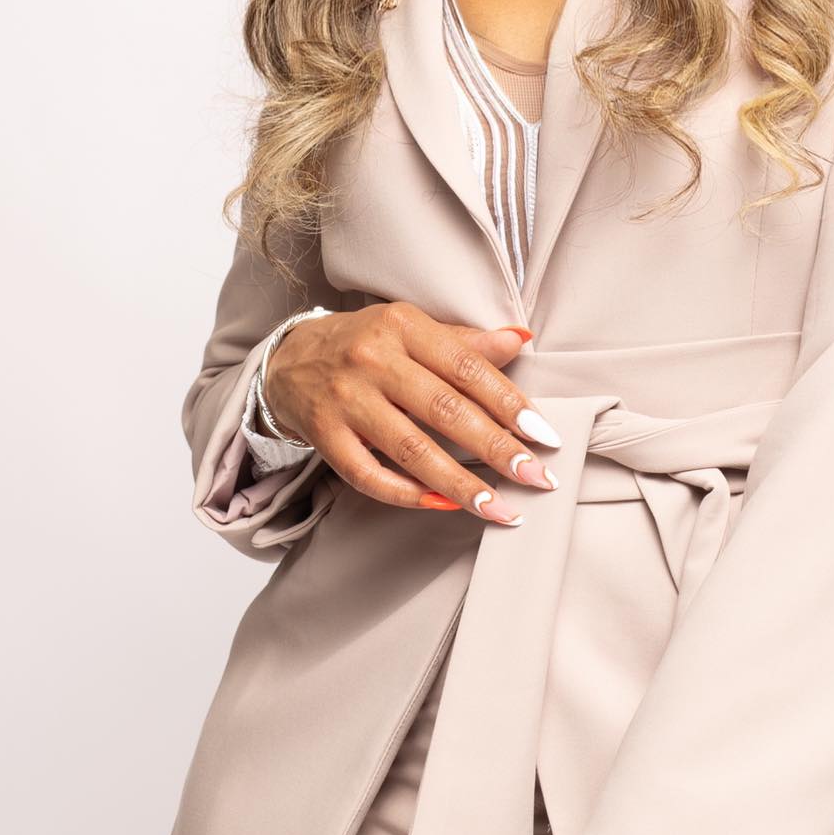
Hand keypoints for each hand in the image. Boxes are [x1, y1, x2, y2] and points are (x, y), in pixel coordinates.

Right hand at [262, 301, 559, 523]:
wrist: (288, 357)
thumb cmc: (364, 343)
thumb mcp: (412, 328)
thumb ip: (465, 341)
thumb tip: (521, 339)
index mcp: (403, 326)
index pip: (466, 368)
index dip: (510, 403)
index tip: (544, 435)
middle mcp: (373, 359)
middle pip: (445, 410)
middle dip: (497, 449)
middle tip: (536, 477)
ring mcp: (346, 399)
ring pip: (412, 449)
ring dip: (461, 484)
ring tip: (499, 508)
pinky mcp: (324, 435)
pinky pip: (369, 475)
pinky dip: (407, 494)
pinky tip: (442, 506)